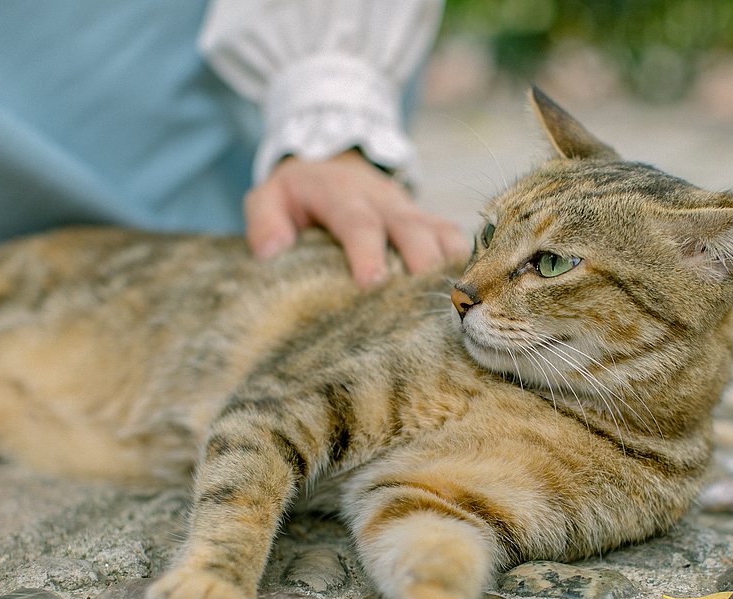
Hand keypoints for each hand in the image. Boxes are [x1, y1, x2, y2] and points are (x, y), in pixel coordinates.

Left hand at [244, 149, 470, 287]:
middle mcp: (382, 199)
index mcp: (341, 194)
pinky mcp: (427, 220)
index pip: (357, 222)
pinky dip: (464, 262)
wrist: (330, 161)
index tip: (372, 285)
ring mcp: (409, 209)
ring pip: (440, 232)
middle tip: (426, 302)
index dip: (367, 252)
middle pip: (410, 228)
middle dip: (421, 263)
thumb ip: (263, 220)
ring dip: (449, 266)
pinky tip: (468, 294)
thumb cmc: (297, 194)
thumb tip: (272, 252)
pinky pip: (454, 237)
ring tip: (456, 304)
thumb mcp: (268, 196)